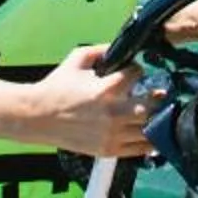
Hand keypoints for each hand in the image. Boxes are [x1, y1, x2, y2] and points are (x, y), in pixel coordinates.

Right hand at [30, 44, 153, 158]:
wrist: (37, 117)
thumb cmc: (56, 88)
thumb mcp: (76, 59)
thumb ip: (101, 50)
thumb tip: (119, 47)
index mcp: (106, 89)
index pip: (137, 75)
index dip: (137, 70)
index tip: (134, 72)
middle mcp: (113, 113)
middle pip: (150, 106)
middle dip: (156, 97)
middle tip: (159, 94)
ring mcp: (112, 134)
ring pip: (148, 128)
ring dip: (155, 119)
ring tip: (158, 114)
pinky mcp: (108, 149)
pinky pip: (138, 149)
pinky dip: (149, 142)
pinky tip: (153, 135)